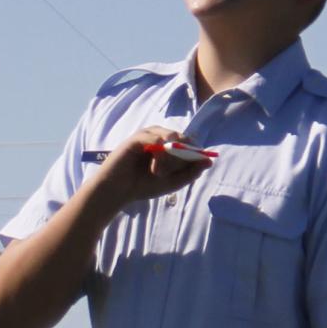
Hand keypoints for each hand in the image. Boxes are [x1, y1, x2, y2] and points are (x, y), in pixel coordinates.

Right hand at [96, 125, 213, 209]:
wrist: (116, 192)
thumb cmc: (142, 186)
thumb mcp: (171, 183)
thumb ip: (190, 173)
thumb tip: (210, 161)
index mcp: (167, 146)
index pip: (189, 142)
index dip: (194, 153)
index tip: (191, 168)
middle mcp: (159, 137)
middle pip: (183, 137)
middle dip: (182, 156)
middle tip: (171, 174)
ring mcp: (147, 135)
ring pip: (171, 137)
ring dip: (171, 157)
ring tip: (159, 174)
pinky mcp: (137, 138)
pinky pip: (157, 139)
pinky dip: (160, 155)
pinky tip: (154, 170)